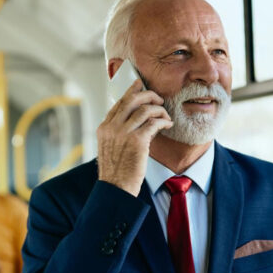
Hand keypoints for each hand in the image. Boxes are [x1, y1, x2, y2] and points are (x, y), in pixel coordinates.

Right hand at [96, 79, 171, 195]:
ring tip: (166, 116)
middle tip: (158, 99)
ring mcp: (124, 133)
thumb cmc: (115, 172)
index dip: (131, 91)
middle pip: (132, 99)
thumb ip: (117, 133)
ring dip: (159, 110)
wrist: (115, 188)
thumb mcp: (109, 148)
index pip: (119, 102)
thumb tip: (134, 121)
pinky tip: (168, 124)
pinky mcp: (137, 141)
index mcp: (104, 128)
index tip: (140, 84)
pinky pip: (154, 123)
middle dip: (148, 95)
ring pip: (145, 109)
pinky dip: (163, 121)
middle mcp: (112, 127)